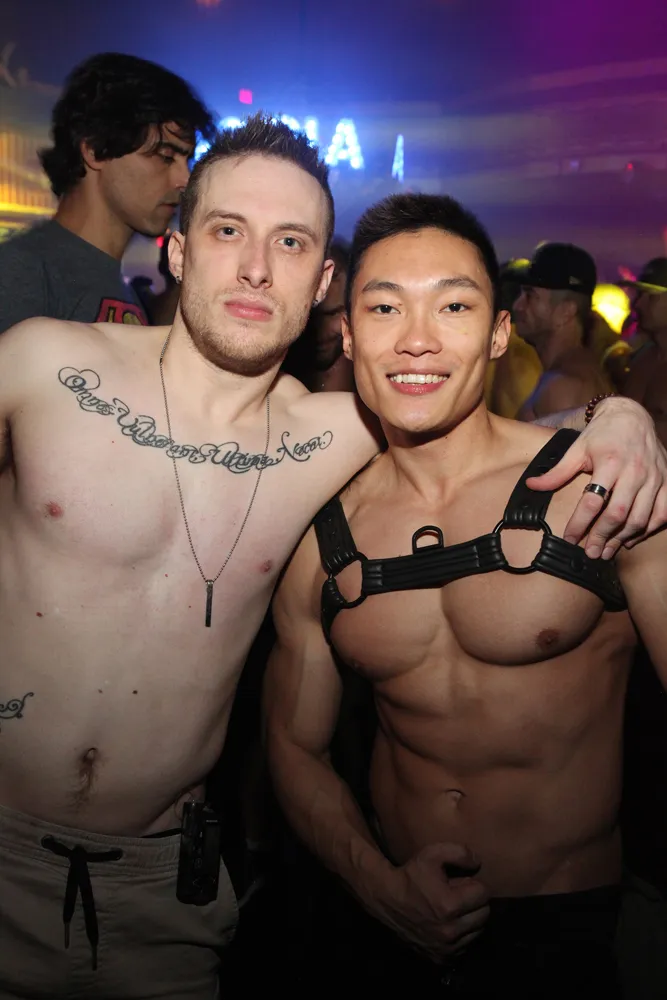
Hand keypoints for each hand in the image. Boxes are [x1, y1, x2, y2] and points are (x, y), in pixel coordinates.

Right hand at [372, 843, 489, 962]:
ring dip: (470, 919)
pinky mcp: (441, 958)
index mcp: (450, 906)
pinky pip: (465, 946)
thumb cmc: (412, 875)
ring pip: (477, 932)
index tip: (460, 881)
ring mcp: (446, 948)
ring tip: (453, 909)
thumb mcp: (432, 853)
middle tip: (459, 895)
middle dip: (475, 902)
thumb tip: (479, 863)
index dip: (473, 883)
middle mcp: (450, 931)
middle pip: (484, 915)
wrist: (387, 899)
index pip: (483, 893)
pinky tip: (448, 923)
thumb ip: (460, 853)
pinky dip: (461, 935)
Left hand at [526, 397, 666, 559]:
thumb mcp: (577, 449)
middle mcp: (635, 471)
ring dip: (623, 538)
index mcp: (610, 462)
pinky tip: (630, 538)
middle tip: (590, 553)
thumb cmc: (602, 435)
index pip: (592, 501)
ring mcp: (654, 478)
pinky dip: (647, 530)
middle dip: (602, 536)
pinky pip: (661, 513)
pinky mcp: (666, 482)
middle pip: (618, 513)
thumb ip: (557, 472)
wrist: (632, 417)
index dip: (580, 523)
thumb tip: (531, 485)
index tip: (570, 539)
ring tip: (607, 550)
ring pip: (640, 518)